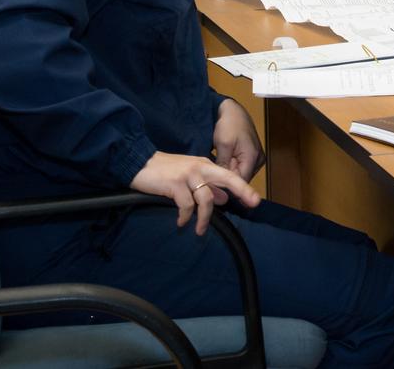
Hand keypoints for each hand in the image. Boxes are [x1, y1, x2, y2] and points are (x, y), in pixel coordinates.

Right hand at [129, 151, 260, 235]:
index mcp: (205, 165)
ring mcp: (188, 175)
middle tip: (253, 204)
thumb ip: (207, 186)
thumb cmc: (164, 171)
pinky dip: (185, 216)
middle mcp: (200, 167)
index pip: (229, 176)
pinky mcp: (175, 184)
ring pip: (206, 199)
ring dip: (205, 218)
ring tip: (200, 231)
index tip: (255, 200)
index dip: (243, 187)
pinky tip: (181, 222)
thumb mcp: (189, 176)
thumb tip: (224, 199)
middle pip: (227, 178)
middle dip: (242, 191)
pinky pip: (186, 205)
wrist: (138, 162)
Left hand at [213, 98, 265, 180]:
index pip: (242, 181)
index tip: (213, 188)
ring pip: (242, 174)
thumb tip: (220, 181)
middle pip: (243, 179)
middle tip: (212, 180)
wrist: (233, 111)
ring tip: (216, 172)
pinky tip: (222, 165)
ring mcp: (256, 158)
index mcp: (253, 157)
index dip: (228, 187)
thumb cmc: (229, 125)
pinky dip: (232, 168)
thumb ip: (224, 165)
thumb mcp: (223, 145)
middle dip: (228, 180)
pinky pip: (242, 167)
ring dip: (230, 174)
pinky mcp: (252, 156)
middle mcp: (258, 160)